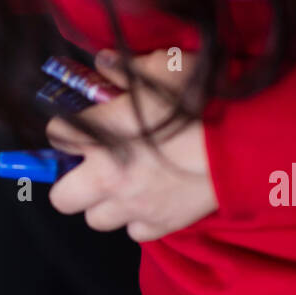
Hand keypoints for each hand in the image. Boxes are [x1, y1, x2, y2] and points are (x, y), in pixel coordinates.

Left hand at [47, 49, 217, 240]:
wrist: (240, 144)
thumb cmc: (202, 102)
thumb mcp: (163, 69)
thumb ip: (126, 69)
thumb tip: (103, 63)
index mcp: (100, 136)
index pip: (55, 136)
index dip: (64, 131)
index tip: (77, 129)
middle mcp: (107, 177)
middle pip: (62, 198)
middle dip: (71, 184)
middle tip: (90, 169)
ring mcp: (132, 206)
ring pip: (96, 219)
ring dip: (104, 205)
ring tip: (122, 187)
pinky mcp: (159, 225)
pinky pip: (134, 231)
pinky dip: (138, 219)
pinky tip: (150, 201)